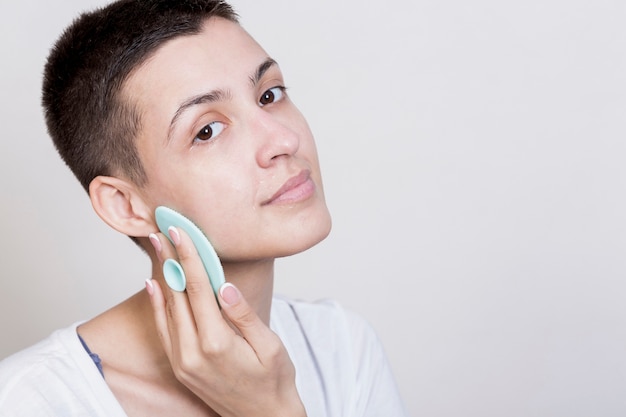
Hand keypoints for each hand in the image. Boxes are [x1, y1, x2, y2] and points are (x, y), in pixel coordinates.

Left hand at [146, 227, 305, 416]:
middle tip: (161, 230)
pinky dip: (157, 305)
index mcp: (217, 343)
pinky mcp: (180, 367)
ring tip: (158, 248)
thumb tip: (225, 286)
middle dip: (170, 259)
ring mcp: (183, 362)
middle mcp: (193, 353)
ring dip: (162, 276)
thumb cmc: (273, 380)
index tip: (179, 232)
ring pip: (167, 310)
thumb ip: (244, 316)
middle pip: (178, 295)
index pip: (199, 289)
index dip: (188, 257)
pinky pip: (164, 329)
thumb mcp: (269, 346)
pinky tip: (154, 285)